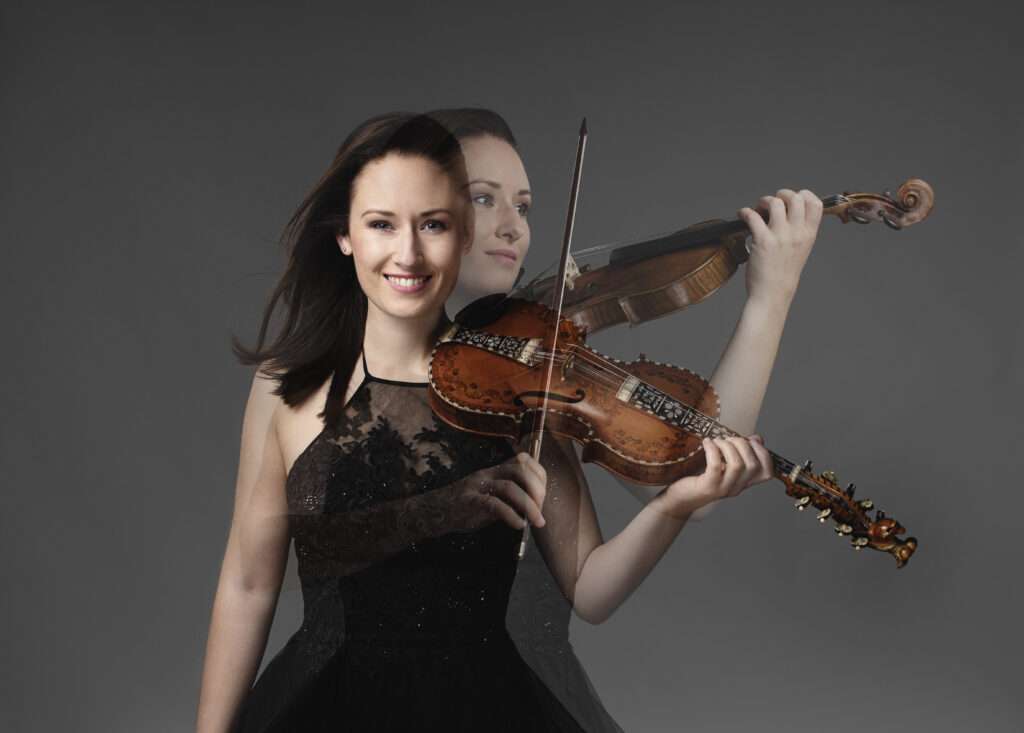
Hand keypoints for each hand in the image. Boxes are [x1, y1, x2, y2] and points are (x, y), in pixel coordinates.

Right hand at [442, 452, 547, 531]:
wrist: (436, 511)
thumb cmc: (468, 506)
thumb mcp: (491, 497)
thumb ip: (510, 498)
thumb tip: (535, 506)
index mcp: (496, 470)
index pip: (523, 460)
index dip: (539, 475)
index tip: (543, 495)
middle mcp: (488, 474)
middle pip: (519, 470)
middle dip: (537, 489)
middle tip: (541, 509)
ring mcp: (478, 486)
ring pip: (509, 487)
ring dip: (528, 505)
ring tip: (536, 521)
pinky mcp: (469, 501)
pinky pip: (494, 505)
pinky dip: (511, 515)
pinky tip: (519, 524)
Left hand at [654, 436, 772, 519]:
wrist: (680, 498)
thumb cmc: (701, 477)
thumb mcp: (725, 465)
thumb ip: (741, 453)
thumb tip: (757, 439)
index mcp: (744, 482)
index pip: (767, 473)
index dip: (764, 454)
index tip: (751, 441)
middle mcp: (737, 487)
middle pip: (753, 465)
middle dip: (742, 444)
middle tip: (727, 439)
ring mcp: (723, 488)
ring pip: (737, 465)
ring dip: (727, 446)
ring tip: (717, 441)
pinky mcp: (708, 487)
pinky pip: (716, 465)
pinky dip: (713, 450)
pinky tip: (707, 443)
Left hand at [738, 189, 822, 306]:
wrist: (773, 294)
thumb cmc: (784, 273)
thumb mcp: (801, 250)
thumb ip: (799, 232)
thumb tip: (789, 213)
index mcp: (809, 235)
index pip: (815, 203)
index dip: (803, 195)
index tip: (792, 198)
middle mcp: (797, 233)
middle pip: (795, 198)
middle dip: (781, 194)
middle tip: (771, 203)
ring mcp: (780, 236)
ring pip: (774, 202)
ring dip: (763, 201)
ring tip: (758, 210)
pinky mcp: (762, 241)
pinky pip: (752, 216)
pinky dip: (745, 212)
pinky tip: (743, 215)